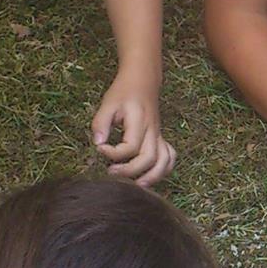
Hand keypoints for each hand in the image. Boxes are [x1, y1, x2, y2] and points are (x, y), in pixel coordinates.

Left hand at [93, 70, 175, 186]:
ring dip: (152, 177)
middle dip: (130, 171)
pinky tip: (150, 176)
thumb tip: (98, 143)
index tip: (99, 149)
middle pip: (148, 158)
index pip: (130, 146)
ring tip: (136, 186)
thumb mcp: (108, 103)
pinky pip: (169, 158)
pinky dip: (163, 170)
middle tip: (111, 171)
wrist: (142, 81)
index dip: (113, 153)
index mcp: (139, 122)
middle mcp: (152, 131)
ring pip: (163, 162)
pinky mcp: (160, 139)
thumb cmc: (124, 92)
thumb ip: (101, 123)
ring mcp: (158, 136)